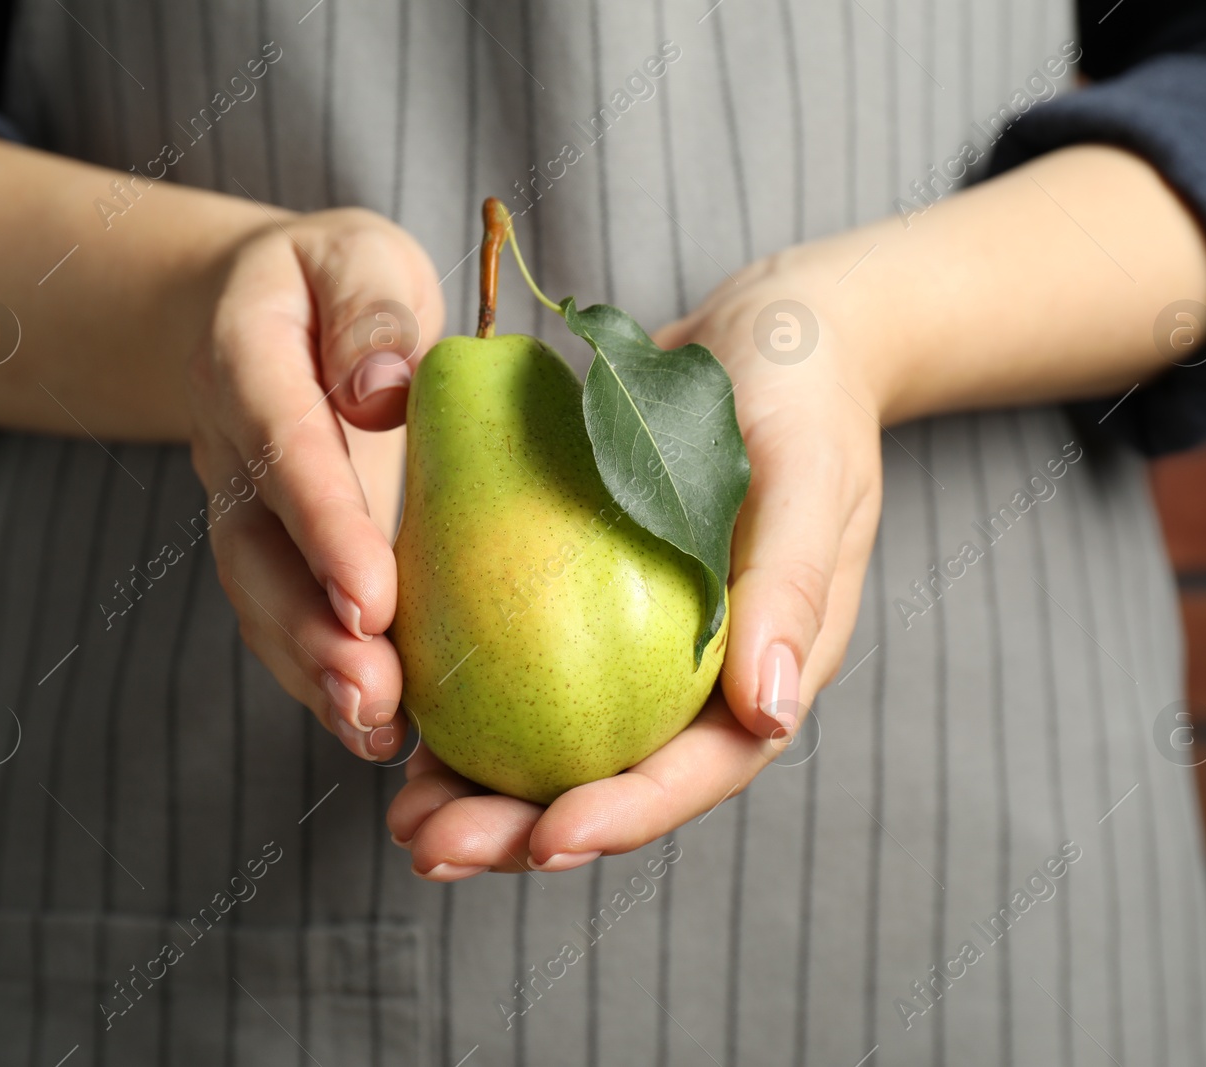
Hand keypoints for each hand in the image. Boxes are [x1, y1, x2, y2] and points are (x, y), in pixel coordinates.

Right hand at [187, 208, 443, 762]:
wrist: (267, 306)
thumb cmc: (333, 279)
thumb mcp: (357, 256)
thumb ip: (370, 310)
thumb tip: (384, 391)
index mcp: (247, 363)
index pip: (285, 448)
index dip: (325, 528)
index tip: (373, 599)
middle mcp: (231, 452)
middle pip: (259, 552)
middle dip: (313, 632)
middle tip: (374, 696)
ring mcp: (244, 512)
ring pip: (266, 604)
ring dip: (317, 677)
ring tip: (381, 735)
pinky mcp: (274, 555)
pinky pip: (289, 621)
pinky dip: (328, 682)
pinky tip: (386, 734)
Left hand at [386, 250, 884, 876]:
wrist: (762, 332)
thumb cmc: (802, 391)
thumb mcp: (806, 469)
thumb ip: (790, 585)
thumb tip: (770, 713)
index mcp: (765, 668)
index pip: (700, 767)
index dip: (628, 815)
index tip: (546, 842)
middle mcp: (697, 676)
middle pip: (612, 777)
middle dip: (522, 830)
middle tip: (431, 849)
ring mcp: (637, 644)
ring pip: (556, 741)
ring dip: (480, 790)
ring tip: (403, 819)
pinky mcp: (583, 602)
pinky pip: (522, 667)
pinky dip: (466, 702)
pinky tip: (399, 717)